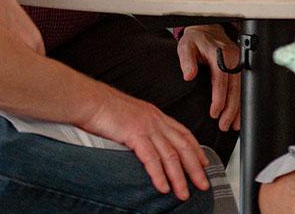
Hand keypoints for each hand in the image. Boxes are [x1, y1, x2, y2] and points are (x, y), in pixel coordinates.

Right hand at [77, 85, 210, 200]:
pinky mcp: (135, 134)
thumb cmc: (105, 109)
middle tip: (203, 184)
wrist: (90, 100)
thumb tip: (146, 143)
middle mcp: (156, 120)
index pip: (184, 134)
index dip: (196, 150)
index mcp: (156, 115)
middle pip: (183, 147)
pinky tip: (163, 187)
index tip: (204, 164)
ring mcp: (147, 127)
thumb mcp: (131, 116)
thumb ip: (143, 128)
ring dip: (179, 177)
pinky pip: (151, 158)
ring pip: (170, 155)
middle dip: (195, 168)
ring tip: (184, 193)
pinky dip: (159, 175)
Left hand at [177, 25, 241, 131]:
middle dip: (231, 109)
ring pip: (241, 89)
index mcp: (219, 54)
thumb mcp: (186, 47)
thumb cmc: (196, 40)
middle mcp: (233, 58)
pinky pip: (243, 87)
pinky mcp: (241, 67)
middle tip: (224, 125)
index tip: (214, 113)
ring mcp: (240, 62)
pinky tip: (239, 114)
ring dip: (238, 109)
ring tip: (233, 125)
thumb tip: (189, 74)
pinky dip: (241, 102)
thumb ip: (187, 60)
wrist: (207, 30)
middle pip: (235, 88)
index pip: (221, 79)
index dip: (219, 98)